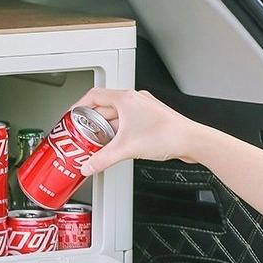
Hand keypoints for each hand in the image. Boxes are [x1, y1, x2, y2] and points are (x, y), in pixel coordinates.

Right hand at [74, 88, 204, 174]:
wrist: (191, 141)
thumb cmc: (167, 135)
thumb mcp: (126, 148)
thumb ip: (102, 159)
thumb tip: (89, 166)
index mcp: (126, 99)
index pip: (93, 95)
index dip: (79, 106)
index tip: (71, 116)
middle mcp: (134, 100)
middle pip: (103, 107)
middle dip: (90, 121)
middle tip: (80, 133)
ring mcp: (142, 109)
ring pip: (115, 115)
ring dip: (103, 127)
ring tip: (95, 141)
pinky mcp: (148, 119)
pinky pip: (125, 122)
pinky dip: (115, 132)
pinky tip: (113, 144)